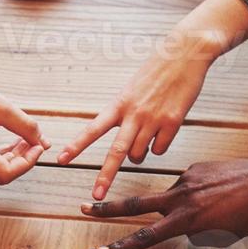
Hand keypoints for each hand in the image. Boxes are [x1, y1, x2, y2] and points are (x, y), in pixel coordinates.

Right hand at [0, 62, 46, 183]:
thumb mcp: (0, 106)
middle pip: (0, 176)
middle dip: (21, 161)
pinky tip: (10, 143)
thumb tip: (43, 143)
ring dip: (11, 159)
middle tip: (35, 143)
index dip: (28, 162)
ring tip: (25, 141)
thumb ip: (26, 127)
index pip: (7, 173)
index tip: (38, 146)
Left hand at [58, 38, 213, 200]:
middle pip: (115, 152)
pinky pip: (160, 149)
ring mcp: (153, 119)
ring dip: (139, 155)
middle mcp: (134, 114)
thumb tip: (126, 144)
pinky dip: (160, 146)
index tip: (61, 159)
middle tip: (96, 195)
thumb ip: (124, 114)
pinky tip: (164, 130)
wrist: (186, 53)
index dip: (76, 146)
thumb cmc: (158, 70)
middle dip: (105, 177)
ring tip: (146, 136)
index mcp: (119, 104)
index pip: (93, 129)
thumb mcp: (132, 89)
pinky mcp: (173, 122)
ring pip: (139, 154)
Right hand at [80, 133, 247, 248]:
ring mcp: (186, 179)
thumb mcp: (225, 235)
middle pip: (136, 205)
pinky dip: (199, 195)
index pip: (147, 237)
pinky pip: (190, 187)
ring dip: (180, 206)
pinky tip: (221, 195)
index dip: (122, 246)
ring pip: (172, 198)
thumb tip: (187, 230)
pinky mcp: (196, 168)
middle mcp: (181, 198)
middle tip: (85, 207)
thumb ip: (199, 233)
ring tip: (215, 208)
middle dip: (109, 208)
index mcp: (188, 220)